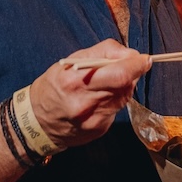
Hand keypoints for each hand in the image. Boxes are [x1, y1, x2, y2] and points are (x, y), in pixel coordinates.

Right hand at [30, 39, 150, 148]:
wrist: (38, 121)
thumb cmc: (54, 85)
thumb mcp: (71, 60)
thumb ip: (103, 52)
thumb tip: (132, 55)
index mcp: (75, 80)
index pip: (118, 73)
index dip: (136, 65)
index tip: (144, 59)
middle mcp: (85, 103)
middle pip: (124, 85)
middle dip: (133, 72)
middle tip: (133, 65)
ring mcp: (93, 119)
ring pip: (124, 97)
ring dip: (123, 86)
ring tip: (107, 82)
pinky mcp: (98, 130)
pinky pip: (117, 110)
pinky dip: (115, 100)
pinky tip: (100, 99)